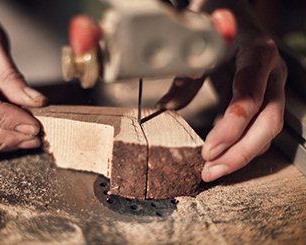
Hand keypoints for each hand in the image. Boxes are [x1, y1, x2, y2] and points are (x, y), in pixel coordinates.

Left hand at [159, 0, 287, 181]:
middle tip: (212, 170)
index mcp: (257, 54)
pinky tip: (219, 154)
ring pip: (266, 129)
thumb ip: (186, 76)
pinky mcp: (263, 97)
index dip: (231, 127)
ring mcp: (272, 86)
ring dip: (240, 154)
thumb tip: (164, 109)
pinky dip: (239, 143)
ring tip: (213, 170)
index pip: (249, 95)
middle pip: (268, 121)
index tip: (210, 149)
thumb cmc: (218, 25)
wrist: (233, 12)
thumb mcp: (201, 46)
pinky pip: (257, 126)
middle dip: (240, 151)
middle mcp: (272, 72)